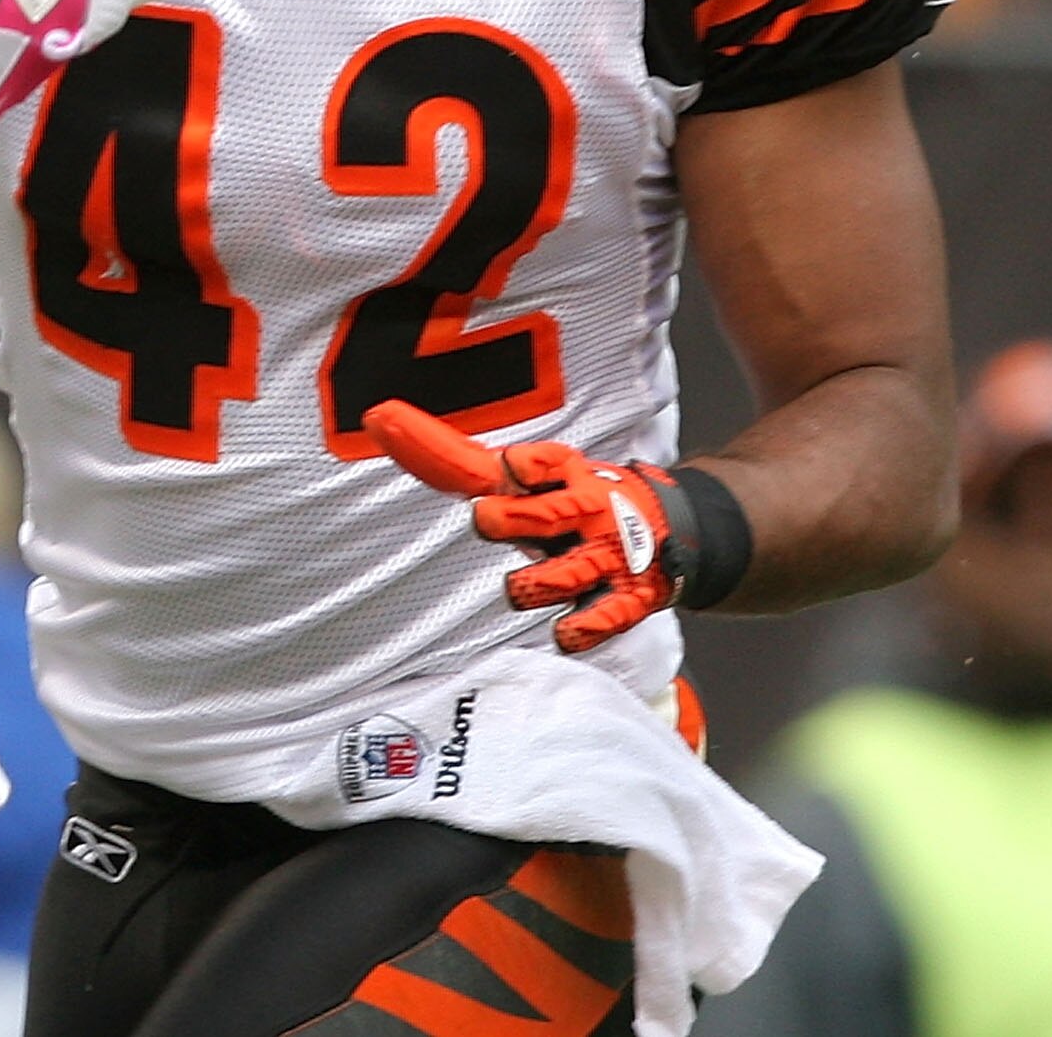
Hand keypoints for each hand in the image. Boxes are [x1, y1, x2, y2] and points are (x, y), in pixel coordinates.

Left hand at [363, 399, 699, 655]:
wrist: (673, 530)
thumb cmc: (573, 500)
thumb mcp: (526, 474)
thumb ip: (456, 460)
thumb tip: (378, 419)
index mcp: (553, 473)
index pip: (508, 462)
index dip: (473, 458)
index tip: (459, 451)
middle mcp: (580, 508)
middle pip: (540, 516)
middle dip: (508, 520)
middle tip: (485, 519)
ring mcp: (606, 555)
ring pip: (565, 575)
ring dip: (536, 584)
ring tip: (519, 588)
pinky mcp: (629, 598)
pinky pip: (603, 620)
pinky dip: (579, 629)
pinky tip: (563, 632)